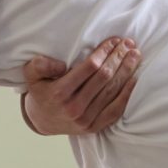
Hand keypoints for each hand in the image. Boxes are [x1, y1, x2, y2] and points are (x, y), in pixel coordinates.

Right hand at [22, 37, 140, 134]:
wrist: (42, 121)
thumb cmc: (41, 92)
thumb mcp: (31, 75)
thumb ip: (40, 65)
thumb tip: (61, 65)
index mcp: (60, 93)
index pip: (90, 67)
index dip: (105, 52)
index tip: (114, 40)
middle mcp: (74, 107)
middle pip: (105, 77)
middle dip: (119, 57)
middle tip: (129, 44)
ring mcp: (85, 120)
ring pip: (112, 91)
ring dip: (126, 71)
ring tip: (135, 55)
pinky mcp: (94, 127)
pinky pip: (115, 110)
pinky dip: (127, 94)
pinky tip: (134, 79)